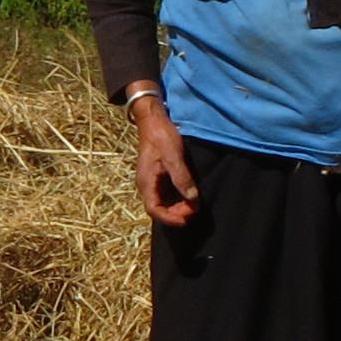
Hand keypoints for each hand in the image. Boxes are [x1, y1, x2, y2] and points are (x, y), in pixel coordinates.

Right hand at [132, 95, 200, 226]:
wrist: (153, 120)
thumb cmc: (161, 136)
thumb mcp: (173, 156)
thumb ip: (181, 177)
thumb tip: (192, 198)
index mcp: (146, 182)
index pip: (154, 209)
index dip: (169, 218)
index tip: (186, 220)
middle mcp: (146, 185)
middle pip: (158, 208)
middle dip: (176, 213)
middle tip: (194, 209)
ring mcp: (151, 181)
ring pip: (162, 202)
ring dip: (177, 207)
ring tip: (194, 204)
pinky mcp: (157, 176)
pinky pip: (165, 194)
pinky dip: (177, 198)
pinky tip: (189, 195)